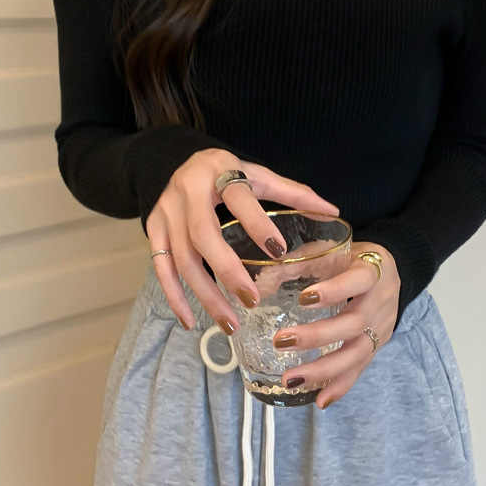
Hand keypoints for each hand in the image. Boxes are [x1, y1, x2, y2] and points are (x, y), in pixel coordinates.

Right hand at [146, 148, 339, 331]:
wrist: (171, 161)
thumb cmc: (224, 172)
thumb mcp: (256, 174)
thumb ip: (291, 193)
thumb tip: (333, 211)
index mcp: (219, 171)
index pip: (238, 197)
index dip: (257, 224)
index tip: (279, 253)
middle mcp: (188, 191)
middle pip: (204, 235)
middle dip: (228, 271)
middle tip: (253, 301)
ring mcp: (166, 212)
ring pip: (182, 258)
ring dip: (205, 294)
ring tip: (230, 323)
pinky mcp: (151, 229)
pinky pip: (161, 268)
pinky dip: (174, 297)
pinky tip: (191, 321)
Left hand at [274, 242, 400, 409]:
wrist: (391, 269)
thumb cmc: (351, 258)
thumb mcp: (329, 250)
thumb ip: (296, 263)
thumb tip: (258, 286)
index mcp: (371, 271)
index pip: (358, 281)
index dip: (334, 291)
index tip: (303, 298)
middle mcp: (380, 301)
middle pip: (354, 323)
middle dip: (318, 336)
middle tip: (282, 342)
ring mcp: (381, 327)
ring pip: (357, 353)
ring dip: (323, 369)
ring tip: (291, 380)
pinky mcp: (376, 345)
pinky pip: (360, 369)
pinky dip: (340, 385)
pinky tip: (320, 400)